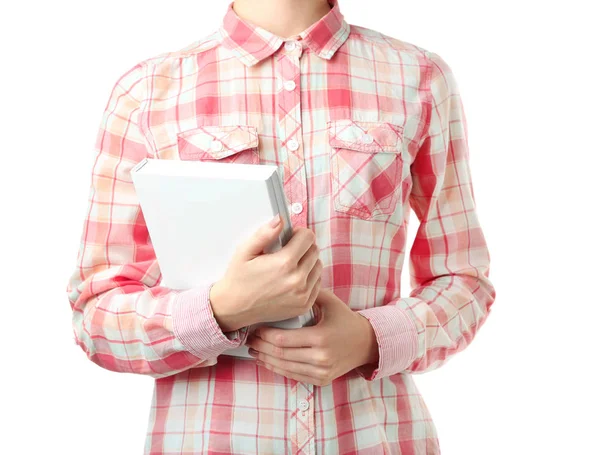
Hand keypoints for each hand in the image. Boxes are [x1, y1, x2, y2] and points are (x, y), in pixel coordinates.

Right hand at [210, 215, 322, 331]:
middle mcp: (297, 280)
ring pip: (318, 266)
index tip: (290, 237)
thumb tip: (280, 220)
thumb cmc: (239, 279)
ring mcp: (302, 294)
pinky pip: (317, 283)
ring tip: (290, 265)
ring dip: (308, 261)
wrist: (235, 308)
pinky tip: (293, 278)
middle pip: (315, 250)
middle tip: (288, 250)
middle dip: (304, 246)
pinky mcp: (305, 304)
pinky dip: (309, 277)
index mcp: (284, 263)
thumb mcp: (245, 251)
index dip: (299, 233)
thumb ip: (264, 234)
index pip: (308, 237)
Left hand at [244, 288, 378, 385]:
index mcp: (321, 337)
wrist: (366, 343)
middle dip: (261, 347)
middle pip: (280, 355)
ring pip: (285, 368)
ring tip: (254, 351)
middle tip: (249, 340)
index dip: (264, 336)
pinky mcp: (322, 380)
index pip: (283, 339)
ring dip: (266, 360)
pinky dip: (278, 369)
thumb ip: (309, 292)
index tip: (255, 328)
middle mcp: (321, 357)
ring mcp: (321, 372)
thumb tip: (285, 283)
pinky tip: (268, 361)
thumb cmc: (345, 319)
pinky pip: (294, 376)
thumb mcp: (331, 302)